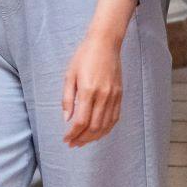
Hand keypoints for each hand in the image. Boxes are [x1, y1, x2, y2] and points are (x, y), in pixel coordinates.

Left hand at [62, 32, 124, 146]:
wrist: (105, 42)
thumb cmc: (84, 56)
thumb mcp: (69, 75)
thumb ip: (67, 99)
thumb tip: (67, 119)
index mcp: (88, 90)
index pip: (81, 121)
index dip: (72, 134)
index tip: (66, 139)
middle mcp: (103, 95)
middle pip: (94, 127)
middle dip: (82, 139)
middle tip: (73, 143)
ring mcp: (113, 96)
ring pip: (106, 125)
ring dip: (94, 137)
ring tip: (83, 141)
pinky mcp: (120, 94)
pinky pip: (115, 118)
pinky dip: (107, 129)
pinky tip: (98, 132)